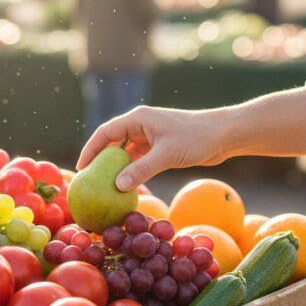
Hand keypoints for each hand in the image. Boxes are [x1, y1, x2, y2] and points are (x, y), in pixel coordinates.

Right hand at [77, 106, 230, 190]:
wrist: (224, 135)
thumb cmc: (196, 138)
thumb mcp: (166, 155)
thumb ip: (141, 170)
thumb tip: (117, 186)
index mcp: (138, 118)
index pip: (105, 133)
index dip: (90, 150)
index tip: (82, 169)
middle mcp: (140, 125)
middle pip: (112, 143)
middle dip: (100, 160)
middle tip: (89, 181)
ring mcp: (149, 136)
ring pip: (125, 153)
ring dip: (116, 168)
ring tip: (104, 186)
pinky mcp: (159, 147)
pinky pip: (138, 160)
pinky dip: (131, 172)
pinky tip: (126, 187)